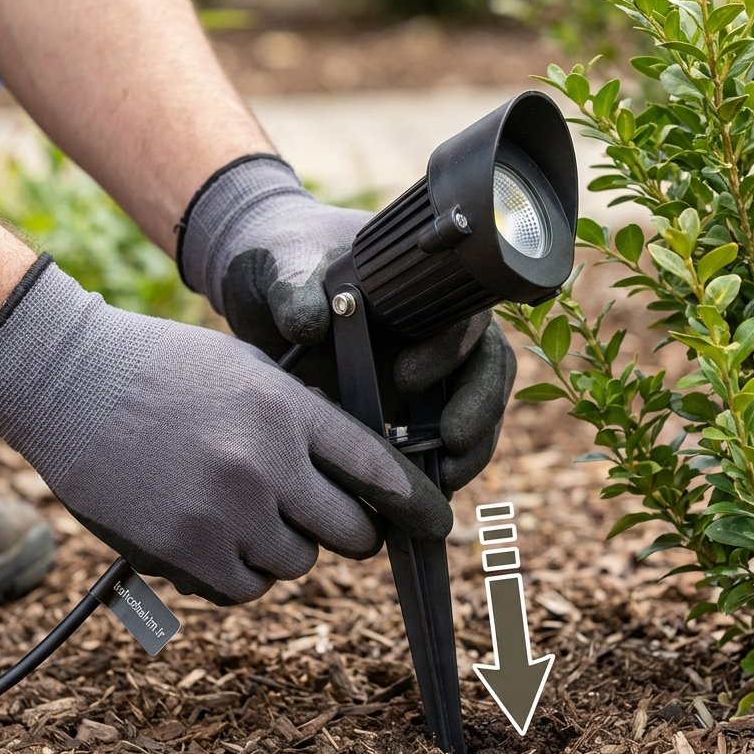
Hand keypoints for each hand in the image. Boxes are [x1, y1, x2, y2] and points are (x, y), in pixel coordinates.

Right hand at [0, 258, 451, 604]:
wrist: (71, 381)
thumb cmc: (167, 368)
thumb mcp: (251, 370)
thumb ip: (306, 419)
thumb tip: (361, 470)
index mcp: (290, 409)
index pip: (379, 469)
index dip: (416, 502)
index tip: (435, 522)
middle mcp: (267, 462)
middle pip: (351, 532)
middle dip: (353, 534)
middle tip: (337, 525)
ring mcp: (226, 510)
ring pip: (297, 565)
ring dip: (285, 550)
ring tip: (250, 514)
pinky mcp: (184, 550)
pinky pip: (244, 589)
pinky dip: (240, 574)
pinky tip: (217, 537)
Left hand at [177, 155, 515, 490]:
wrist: (266, 289)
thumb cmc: (283, 262)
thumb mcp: (283, 265)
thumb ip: (294, 288)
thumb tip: (309, 323)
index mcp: (418, 286)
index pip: (460, 315)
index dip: (447, 350)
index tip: (406, 379)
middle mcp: (436, 329)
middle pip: (487, 367)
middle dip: (479, 408)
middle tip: (450, 444)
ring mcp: (429, 370)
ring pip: (475, 407)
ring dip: (472, 447)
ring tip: (443, 481)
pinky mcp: (410, 408)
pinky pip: (441, 440)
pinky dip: (439, 466)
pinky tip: (420, 492)